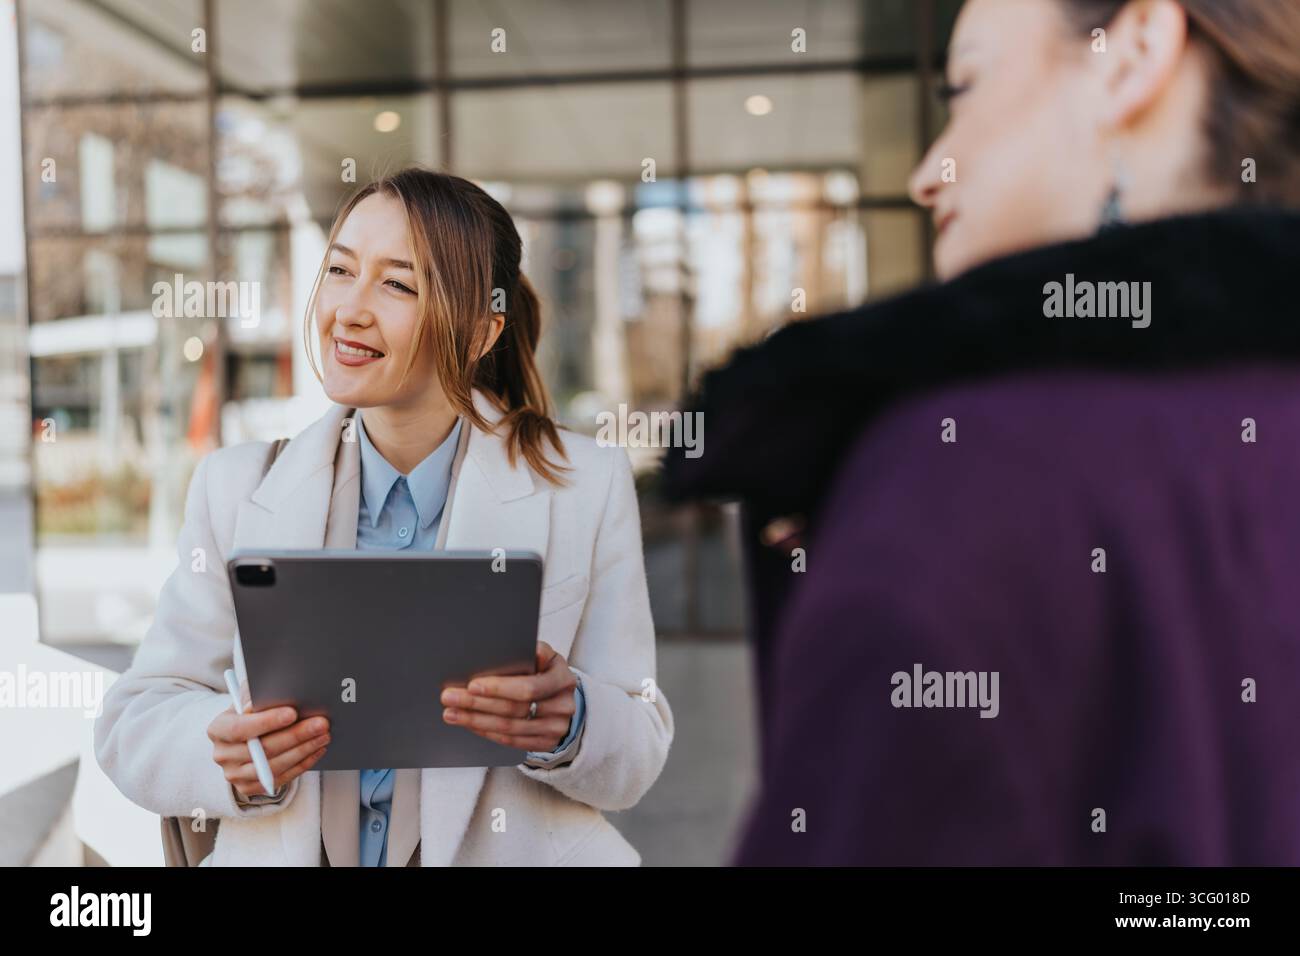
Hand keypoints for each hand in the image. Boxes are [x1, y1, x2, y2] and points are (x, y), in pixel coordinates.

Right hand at [207, 679, 330, 798]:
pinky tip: (317, 749)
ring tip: (323, 736)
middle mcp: (223, 755)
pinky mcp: (250, 788)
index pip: (240, 728)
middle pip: (263, 749)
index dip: (267, 721)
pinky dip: (302, 763)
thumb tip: (271, 695)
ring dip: (304, 750)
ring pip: (275, 765)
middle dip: (296, 735)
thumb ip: (256, 694)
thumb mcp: (248, 698)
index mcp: (217, 730)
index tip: (293, 713)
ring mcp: (235, 775)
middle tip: (321, 723)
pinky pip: (281, 778)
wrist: (242, 738)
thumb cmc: (250, 712)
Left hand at [440, 641, 576, 751]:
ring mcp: (556, 727)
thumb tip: (515, 649)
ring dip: (476, 721)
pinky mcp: (547, 743)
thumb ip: (531, 652)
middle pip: (515, 710)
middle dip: (477, 704)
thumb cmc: (545, 670)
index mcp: (562, 678)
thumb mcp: (544, 655)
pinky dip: (487, 732)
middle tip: (450, 698)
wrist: (561, 696)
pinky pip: (512, 742)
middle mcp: (563, 705)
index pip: (528, 688)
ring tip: (452, 713)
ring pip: (509, 729)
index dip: (498, 688)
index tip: (471, 685)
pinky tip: (470, 724)